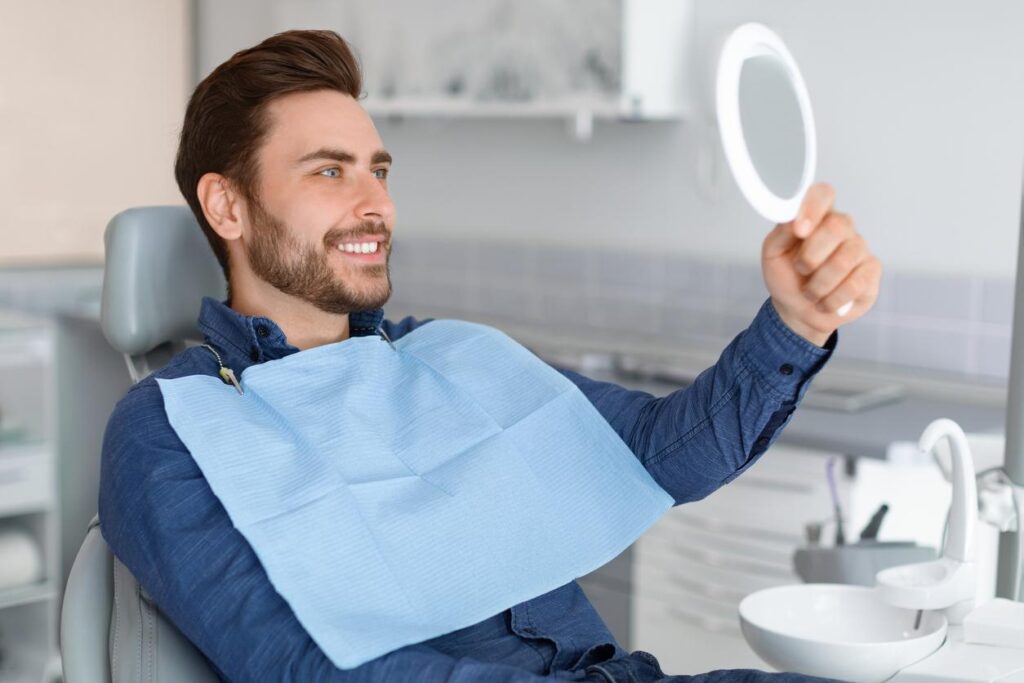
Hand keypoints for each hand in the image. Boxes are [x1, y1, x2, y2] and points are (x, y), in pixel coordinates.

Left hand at [761, 183, 880, 345]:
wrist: (797, 310)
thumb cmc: (786, 276)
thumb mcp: (773, 255)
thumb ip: (781, 233)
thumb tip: (794, 218)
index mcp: (816, 216)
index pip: (823, 194)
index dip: (813, 208)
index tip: (799, 230)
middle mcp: (842, 227)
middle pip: (838, 226)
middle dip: (811, 256)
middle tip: (800, 270)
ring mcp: (859, 248)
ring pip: (844, 261)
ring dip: (818, 285)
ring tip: (809, 292)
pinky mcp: (871, 271)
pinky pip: (855, 284)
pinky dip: (832, 300)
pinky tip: (825, 302)